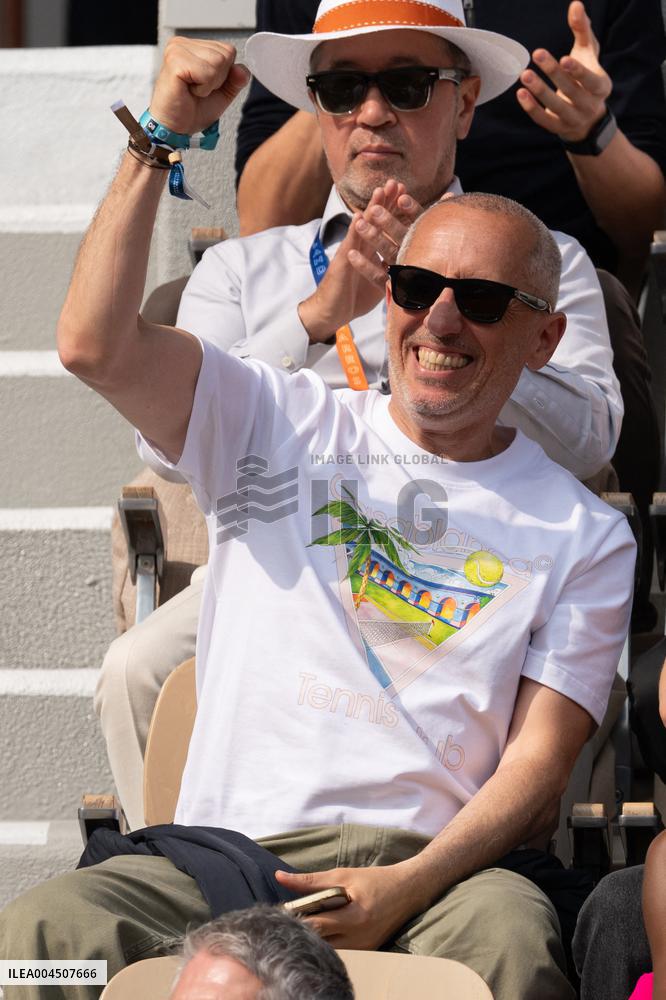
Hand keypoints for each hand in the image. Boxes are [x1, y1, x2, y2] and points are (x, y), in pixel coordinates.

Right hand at [150, 37, 249, 136]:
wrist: (173, 128)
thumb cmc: (192, 111)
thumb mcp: (222, 94)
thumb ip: (235, 80)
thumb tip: (243, 70)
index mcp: (193, 46)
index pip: (229, 51)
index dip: (224, 75)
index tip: (204, 85)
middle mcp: (183, 43)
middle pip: (225, 55)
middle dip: (217, 80)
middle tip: (197, 90)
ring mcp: (177, 49)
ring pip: (218, 62)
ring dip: (209, 84)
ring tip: (192, 90)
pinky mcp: (175, 61)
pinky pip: (207, 73)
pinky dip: (203, 89)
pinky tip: (187, 90)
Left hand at [275, 863, 420, 949]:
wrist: (409, 890)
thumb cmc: (376, 880)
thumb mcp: (344, 875)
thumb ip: (311, 881)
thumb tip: (280, 877)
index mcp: (354, 917)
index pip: (316, 925)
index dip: (296, 919)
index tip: (281, 913)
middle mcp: (360, 939)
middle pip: (320, 942)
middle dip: (303, 931)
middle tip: (289, 919)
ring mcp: (364, 948)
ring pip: (329, 950)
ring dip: (316, 938)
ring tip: (305, 923)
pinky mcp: (367, 951)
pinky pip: (341, 951)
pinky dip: (329, 941)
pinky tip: (322, 931)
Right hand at [298, 182, 421, 342]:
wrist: (332, 312)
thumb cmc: (355, 298)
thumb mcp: (381, 282)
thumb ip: (394, 271)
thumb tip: (415, 270)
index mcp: (374, 251)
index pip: (389, 228)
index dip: (399, 212)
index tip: (411, 196)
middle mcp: (364, 248)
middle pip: (377, 221)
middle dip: (388, 202)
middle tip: (397, 182)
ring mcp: (352, 252)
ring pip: (364, 226)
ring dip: (372, 208)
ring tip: (381, 190)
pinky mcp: (343, 261)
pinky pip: (349, 244)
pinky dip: (354, 229)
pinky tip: (358, 216)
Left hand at [516, 1, 611, 143]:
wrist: (586, 117)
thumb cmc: (586, 76)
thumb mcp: (588, 53)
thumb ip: (582, 30)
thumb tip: (575, 5)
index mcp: (601, 87)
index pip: (591, 81)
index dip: (578, 71)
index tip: (564, 59)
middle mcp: (589, 106)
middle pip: (571, 90)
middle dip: (553, 73)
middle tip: (537, 54)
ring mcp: (573, 119)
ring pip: (555, 106)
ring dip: (539, 90)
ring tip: (524, 74)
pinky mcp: (558, 128)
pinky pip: (543, 120)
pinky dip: (531, 108)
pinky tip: (521, 93)